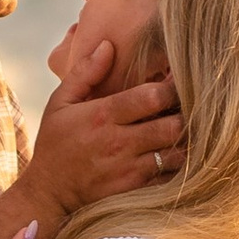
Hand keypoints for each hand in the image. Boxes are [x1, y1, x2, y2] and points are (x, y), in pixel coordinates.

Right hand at [13, 34, 185, 225]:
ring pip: (176, 152)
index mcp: (103, 115)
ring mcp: (129, 169)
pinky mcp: (135, 190)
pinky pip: (169, 175)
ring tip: (185, 129)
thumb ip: (85, 72)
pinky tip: (174, 152)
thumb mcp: (60, 102)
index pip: (152, 97)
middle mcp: (119, 143)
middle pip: (172, 125)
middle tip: (190, 106)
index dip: (172, 87)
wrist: (48, 193)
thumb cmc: (55, 143)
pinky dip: (178, 163)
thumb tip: (108, 44)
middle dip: (185, 113)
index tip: (177, 81)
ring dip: (184, 140)